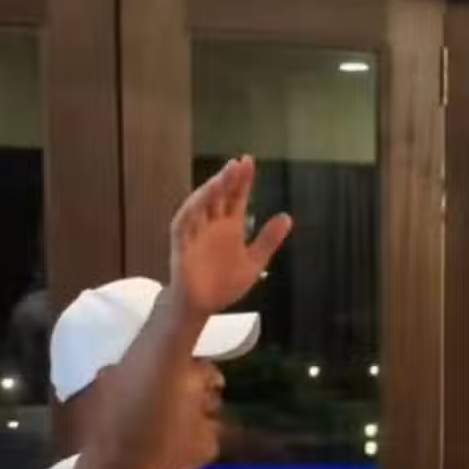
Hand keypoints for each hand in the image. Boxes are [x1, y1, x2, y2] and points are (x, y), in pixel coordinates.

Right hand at [169, 155, 292, 317]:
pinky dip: (189, 212)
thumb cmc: (223, 284)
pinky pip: (182, 225)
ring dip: (210, 191)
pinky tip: (199, 201)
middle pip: (219, 196)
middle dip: (228, 179)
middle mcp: (212, 225)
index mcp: (230, 227)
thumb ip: (268, 240)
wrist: (202, 307)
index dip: (242, 181)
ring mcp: (195, 233)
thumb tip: (287, 217)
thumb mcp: (254, 263)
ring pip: (200, 206)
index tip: (249, 161)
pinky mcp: (181, 246)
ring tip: (222, 178)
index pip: (236, 197)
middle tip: (239, 163)